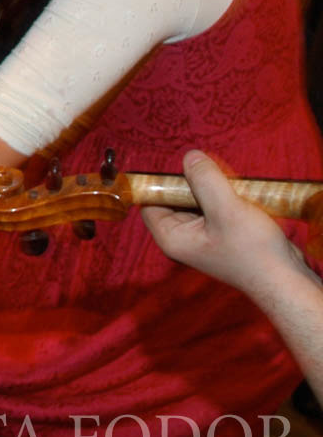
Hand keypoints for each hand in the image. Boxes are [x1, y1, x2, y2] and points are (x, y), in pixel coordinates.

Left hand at [142, 150, 312, 298]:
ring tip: (235, 191)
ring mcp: (202, 237)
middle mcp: (182, 238)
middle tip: (217, 178)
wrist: (286, 280)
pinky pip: (215, 207)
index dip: (162, 183)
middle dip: (194, 183)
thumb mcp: (227, 209)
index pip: (150, 201)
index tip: (186, 170)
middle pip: (174, 198)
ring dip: (214, 189)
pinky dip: (226, 199)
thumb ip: (205, 180)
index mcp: (171, 237)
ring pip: (197, 200)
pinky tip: (244, 199)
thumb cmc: (254, 252)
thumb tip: (190, 155)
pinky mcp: (221, 234)